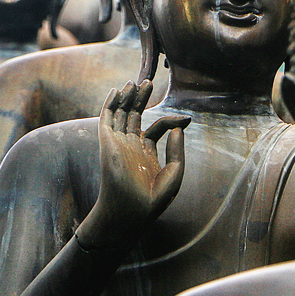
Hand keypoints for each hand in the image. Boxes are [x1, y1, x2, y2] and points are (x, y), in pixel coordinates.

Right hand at [76, 80, 188, 250]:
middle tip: (148, 81)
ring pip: (121, 115)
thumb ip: (177, 150)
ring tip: (136, 82)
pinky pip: (107, 121)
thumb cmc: (152, 200)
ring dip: (127, 98)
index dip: (171, 120)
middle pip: (135, 116)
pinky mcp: (108, 144)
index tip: (187, 119)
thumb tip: (180, 127)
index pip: (156, 128)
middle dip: (141, 99)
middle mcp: (131, 146)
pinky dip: (111, 105)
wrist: (130, 214)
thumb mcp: (174, 174)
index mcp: (146, 153)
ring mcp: (119, 144)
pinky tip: (117, 92)